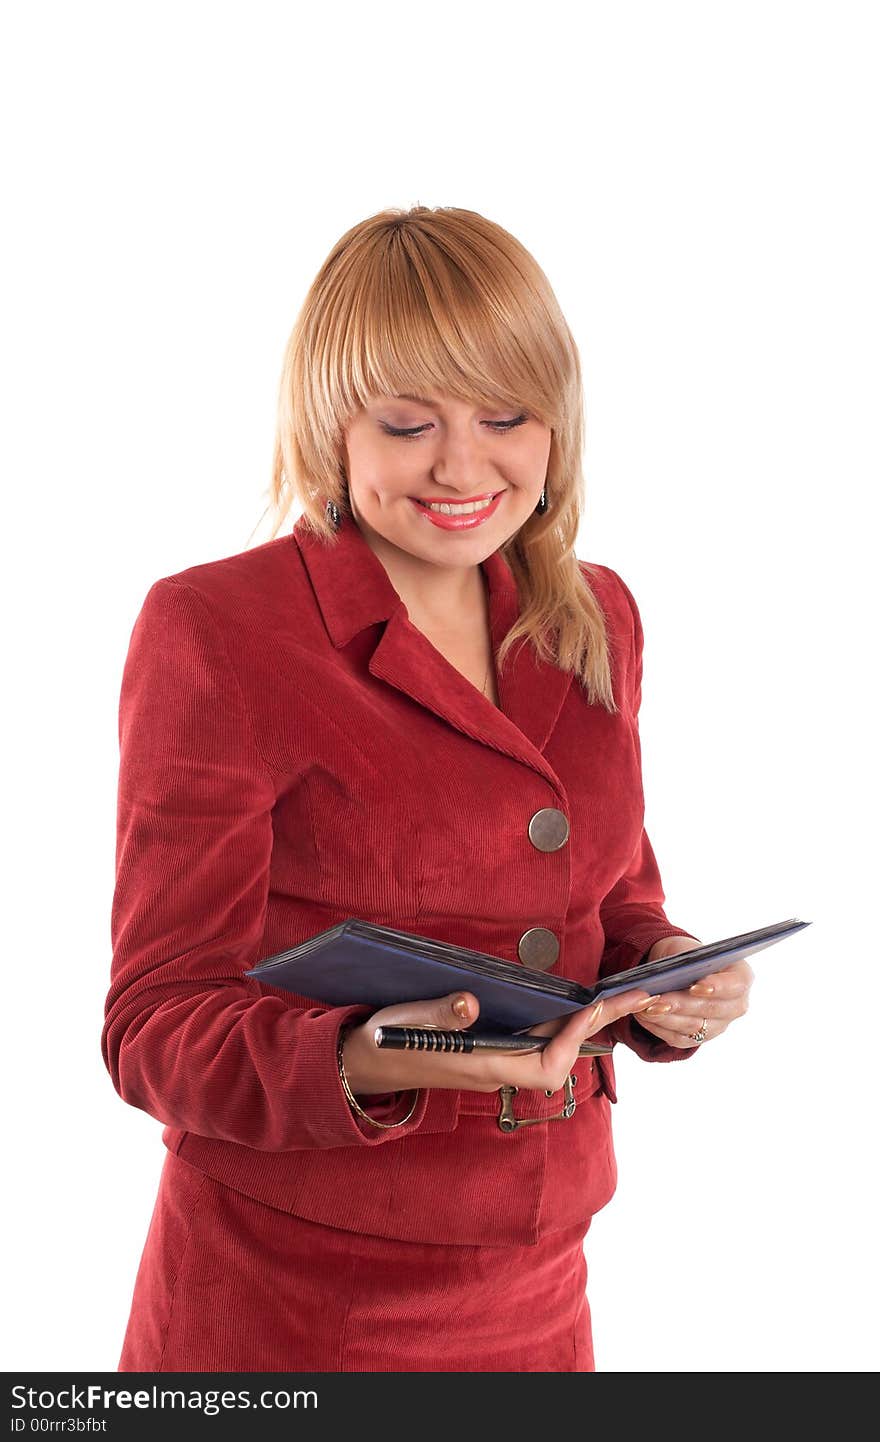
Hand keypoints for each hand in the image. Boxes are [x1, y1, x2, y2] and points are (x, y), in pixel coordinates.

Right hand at [342, 986, 658, 1097]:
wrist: (362, 1063)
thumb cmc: (386, 1041)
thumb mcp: (407, 1022)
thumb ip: (438, 1015)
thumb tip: (468, 1002)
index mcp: (483, 1066)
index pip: (546, 1064)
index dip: (574, 1037)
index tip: (595, 1006)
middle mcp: (497, 1069)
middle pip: (561, 1056)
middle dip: (599, 1027)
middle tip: (636, 997)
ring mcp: (495, 1062)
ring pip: (553, 1050)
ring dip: (584, 1025)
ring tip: (615, 998)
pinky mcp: (491, 1052)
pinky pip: (538, 1042)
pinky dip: (561, 1023)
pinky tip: (569, 1004)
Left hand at [633, 936, 753, 1047]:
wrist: (679, 970)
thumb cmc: (686, 956)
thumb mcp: (685, 950)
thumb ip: (681, 961)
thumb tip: (666, 975)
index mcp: (741, 977)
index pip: (736, 985)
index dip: (717, 987)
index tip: (695, 986)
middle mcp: (735, 1005)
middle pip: (710, 1009)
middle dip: (681, 1005)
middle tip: (658, 1000)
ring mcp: (719, 1025)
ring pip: (693, 1027)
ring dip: (666, 1018)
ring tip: (644, 1008)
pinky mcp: (700, 1038)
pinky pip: (679, 1038)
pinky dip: (659, 1028)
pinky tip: (643, 1017)